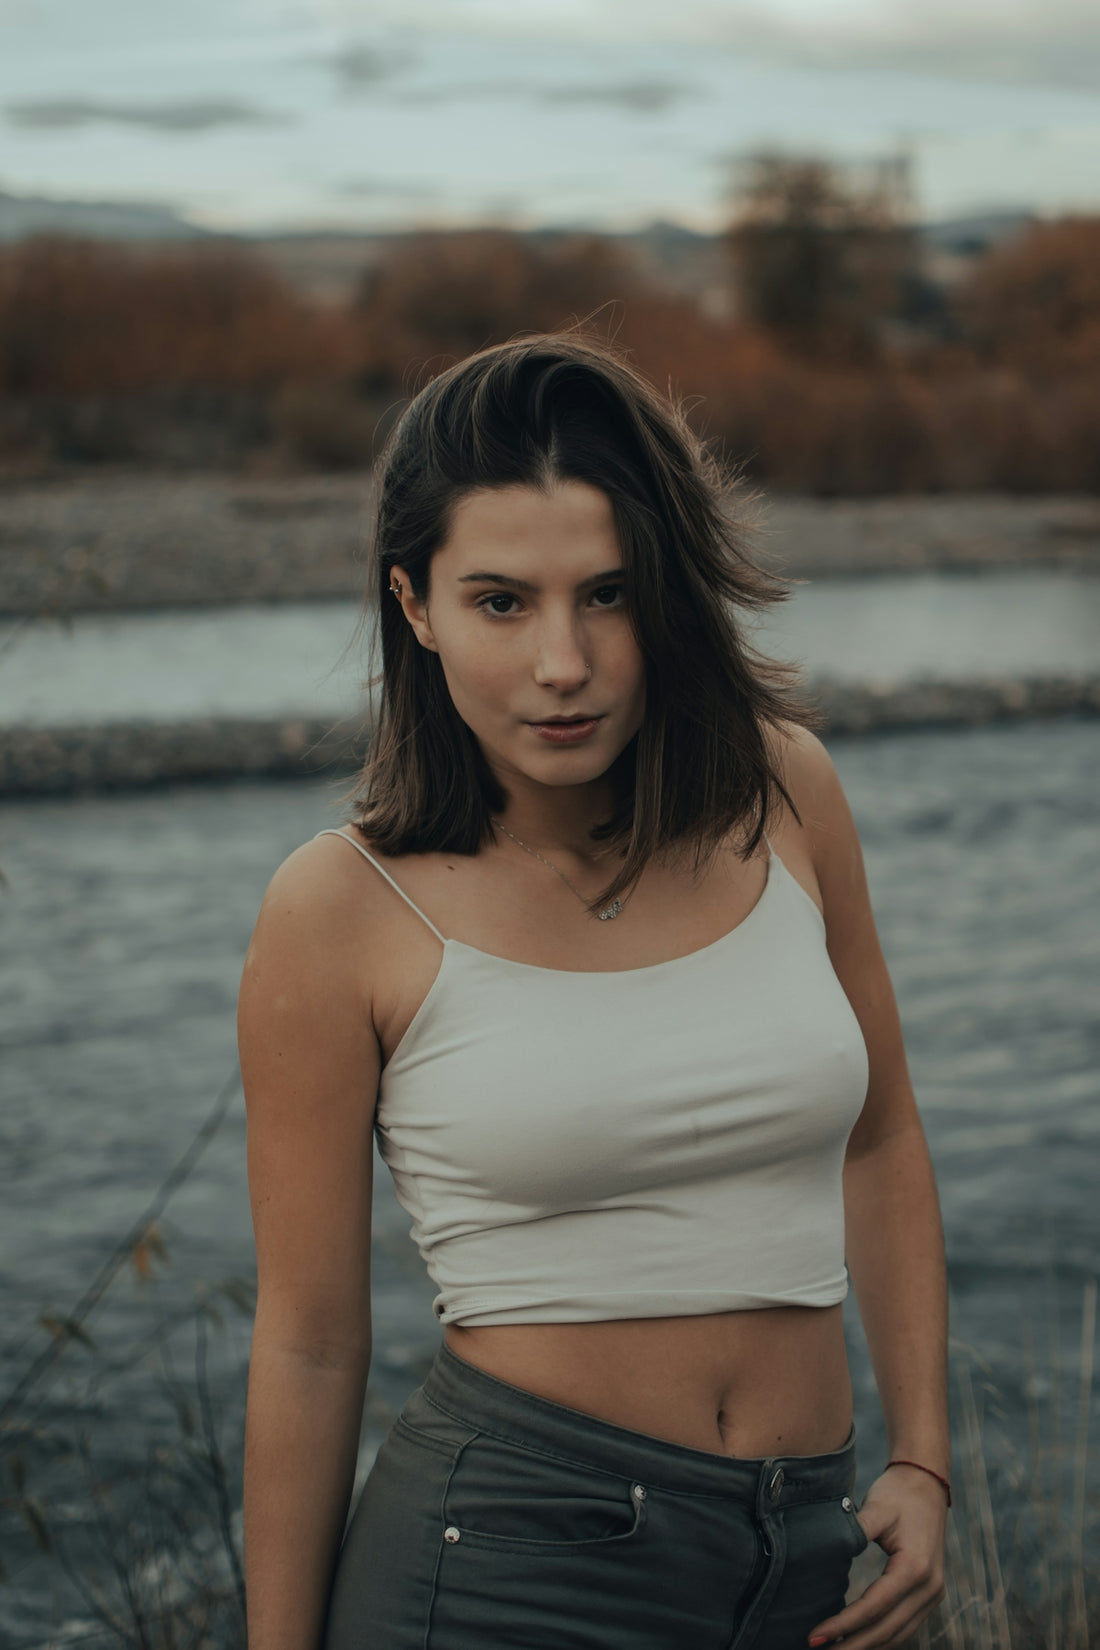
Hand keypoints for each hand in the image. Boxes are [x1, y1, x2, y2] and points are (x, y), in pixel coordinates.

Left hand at [807, 1464, 947, 1647]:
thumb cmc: (897, 1493)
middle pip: (887, 1629)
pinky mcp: (929, 1596)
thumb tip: (823, 1555)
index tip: (815, 1636)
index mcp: (915, 1568)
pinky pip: (904, 1626)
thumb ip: (853, 1534)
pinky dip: (881, 1637)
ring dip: (866, 1646)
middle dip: (852, 1645)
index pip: (874, 1607)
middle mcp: (930, 1588)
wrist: (926, 1484)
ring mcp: (933, 1595)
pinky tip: (857, 1640)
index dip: (844, 1625)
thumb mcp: (875, 1509)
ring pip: (898, 1634)